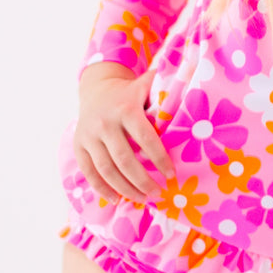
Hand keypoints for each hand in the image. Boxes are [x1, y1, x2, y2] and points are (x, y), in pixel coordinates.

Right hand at [72, 63, 174, 203]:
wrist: (95, 89)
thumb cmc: (129, 93)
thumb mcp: (146, 85)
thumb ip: (166, 86)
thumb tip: (194, 73)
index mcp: (126, 109)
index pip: (146, 138)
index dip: (159, 159)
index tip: (172, 174)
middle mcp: (105, 123)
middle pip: (125, 160)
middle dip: (143, 181)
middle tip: (159, 194)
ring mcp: (89, 136)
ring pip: (107, 170)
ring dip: (125, 189)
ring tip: (143, 199)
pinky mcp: (79, 146)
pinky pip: (89, 172)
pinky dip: (103, 189)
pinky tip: (117, 199)